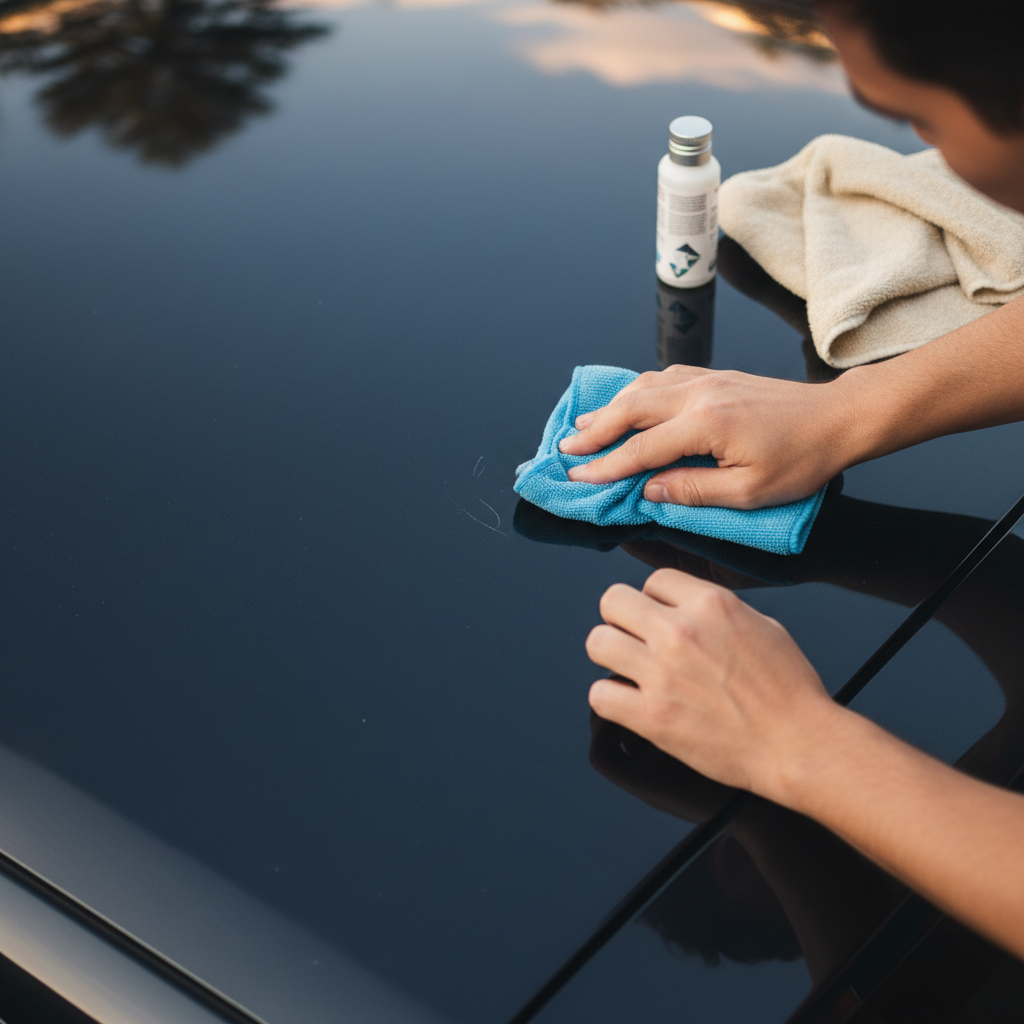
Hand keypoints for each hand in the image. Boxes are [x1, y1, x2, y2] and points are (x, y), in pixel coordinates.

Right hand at [558, 365, 850, 508]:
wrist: (837, 418)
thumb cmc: (801, 460)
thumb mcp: (749, 492)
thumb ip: (693, 491)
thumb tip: (648, 491)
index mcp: (706, 425)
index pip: (640, 449)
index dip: (605, 466)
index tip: (578, 477)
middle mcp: (699, 395)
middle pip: (630, 410)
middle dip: (593, 431)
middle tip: (565, 449)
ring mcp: (706, 380)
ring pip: (642, 388)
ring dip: (609, 407)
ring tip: (583, 425)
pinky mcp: (715, 376)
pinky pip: (662, 377)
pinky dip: (635, 390)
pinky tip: (626, 402)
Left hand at [586, 568, 837, 800]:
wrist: (798, 744)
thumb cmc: (789, 691)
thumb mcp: (762, 624)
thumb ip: (715, 610)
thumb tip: (686, 608)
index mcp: (710, 603)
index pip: (653, 581)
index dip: (657, 601)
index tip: (663, 619)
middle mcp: (679, 631)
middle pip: (613, 601)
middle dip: (623, 620)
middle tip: (637, 640)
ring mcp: (661, 673)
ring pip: (596, 642)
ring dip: (610, 655)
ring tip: (629, 669)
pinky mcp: (651, 716)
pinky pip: (600, 694)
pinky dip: (611, 698)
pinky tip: (630, 702)